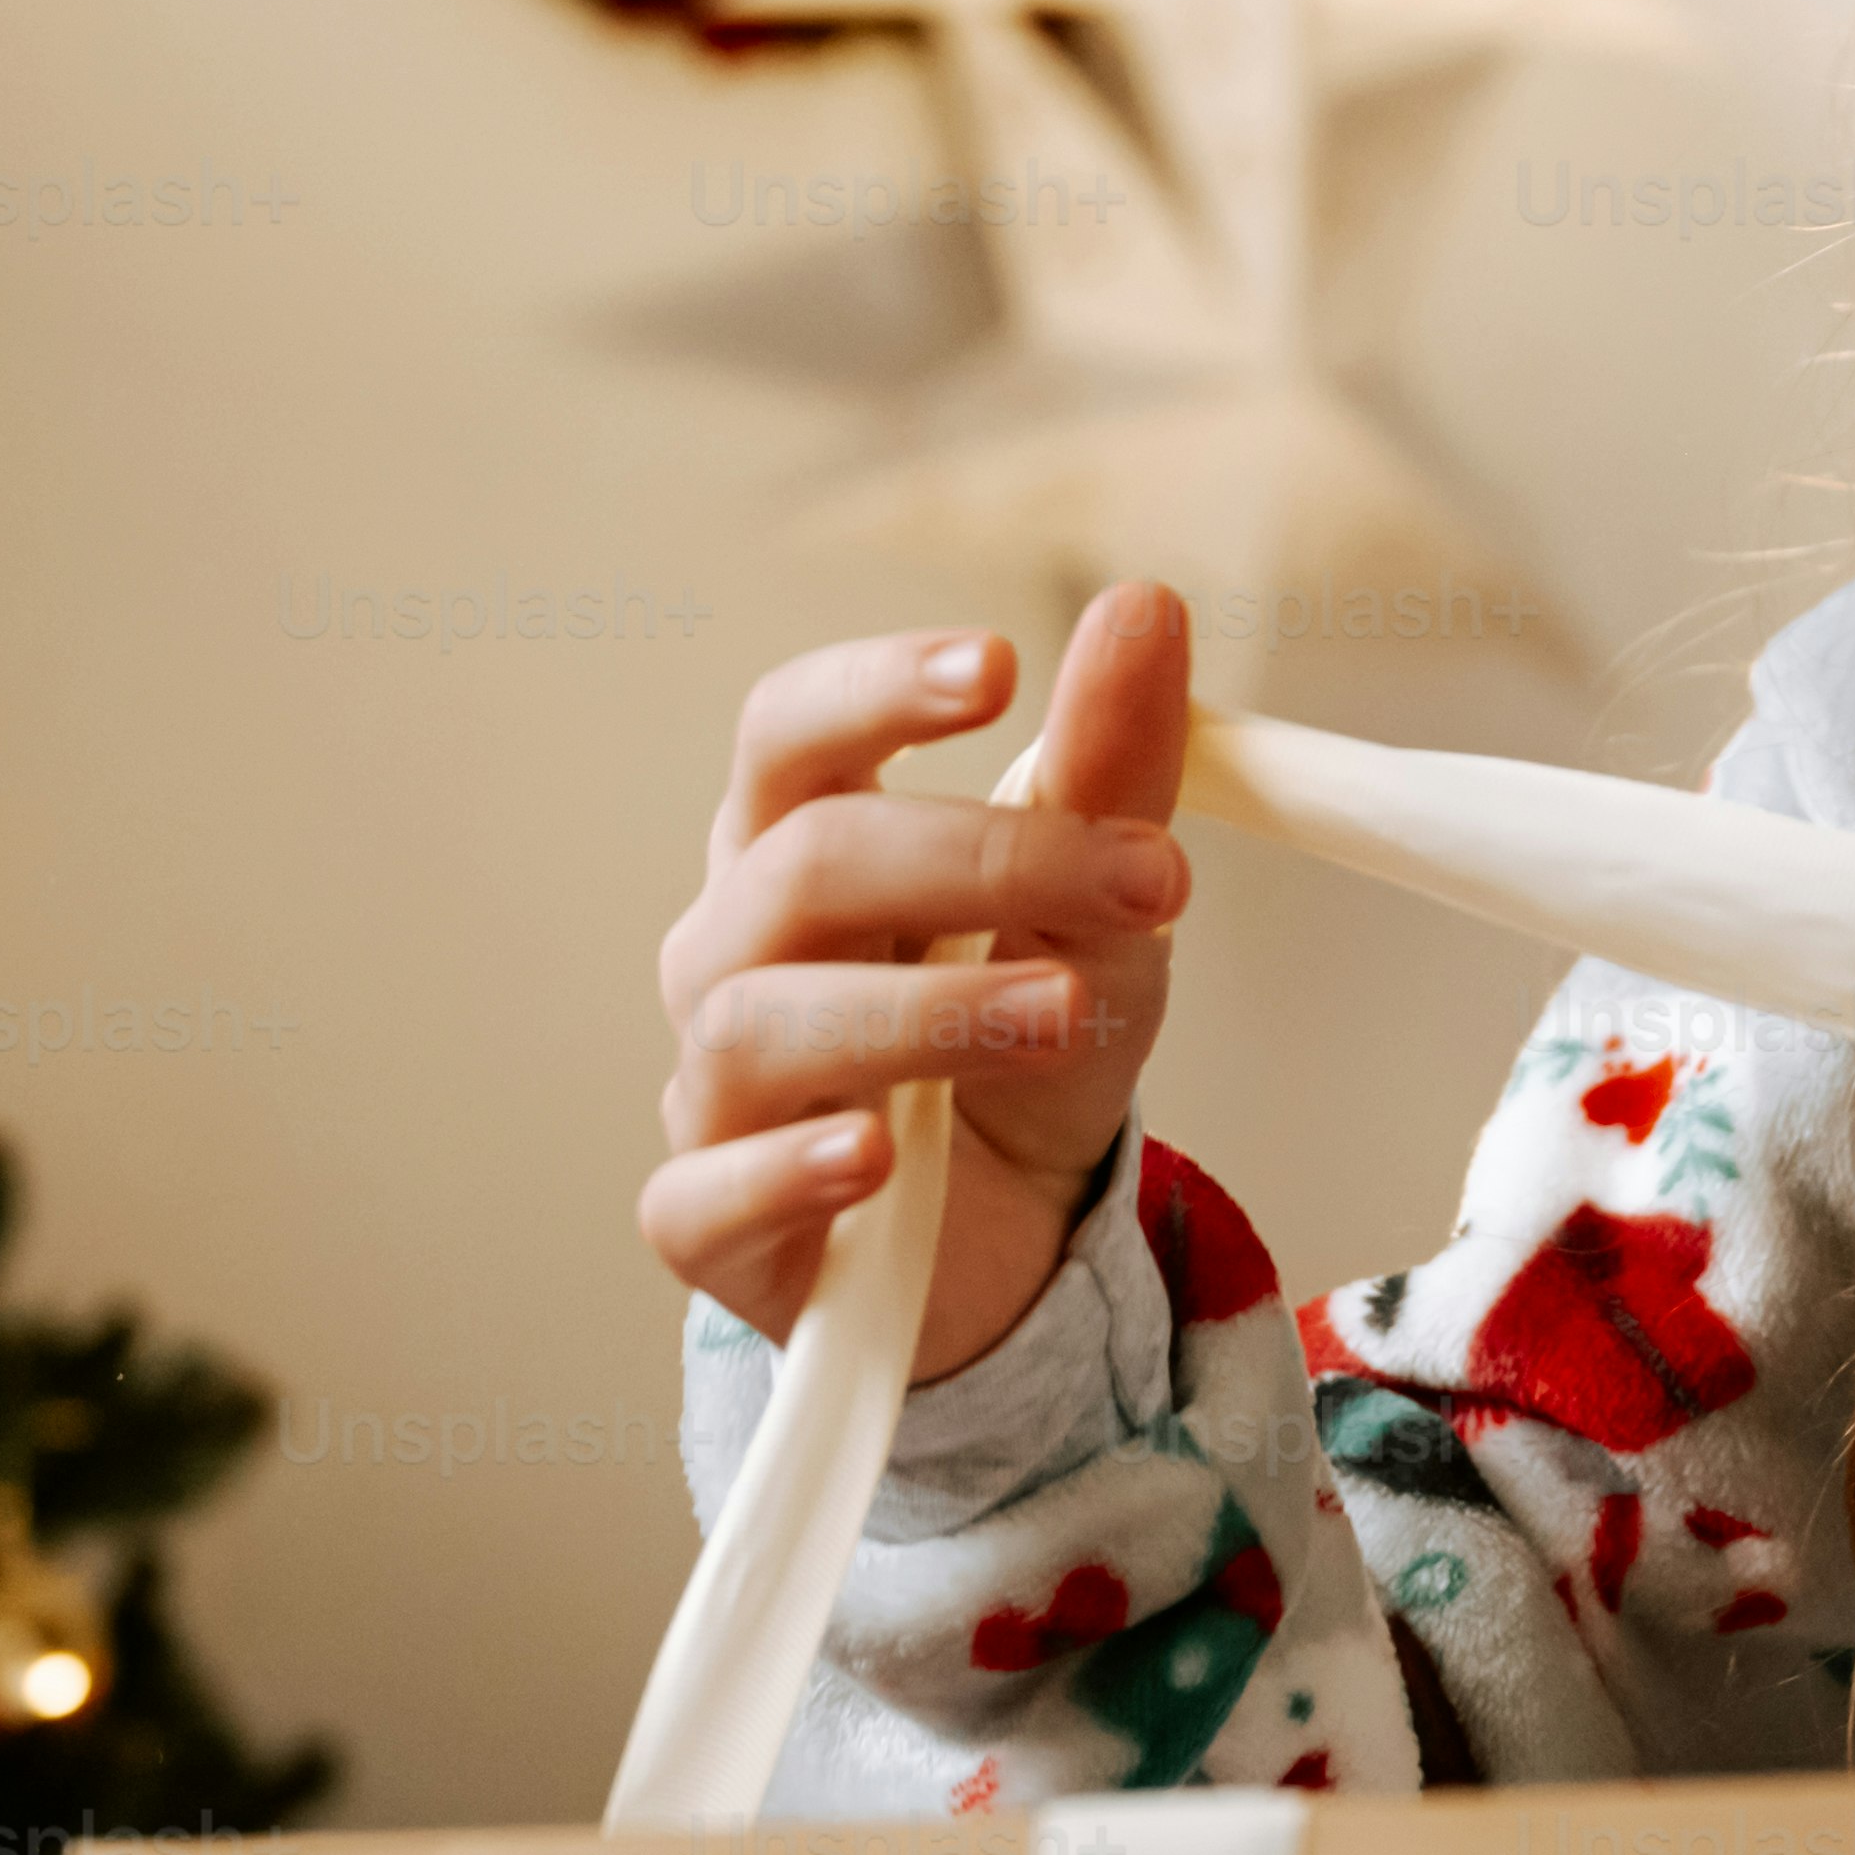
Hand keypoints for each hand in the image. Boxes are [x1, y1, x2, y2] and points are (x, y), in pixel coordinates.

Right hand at [637, 584, 1198, 1386]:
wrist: (1010, 1249)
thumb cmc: (1018, 1052)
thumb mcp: (1098, 916)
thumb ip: (1108, 772)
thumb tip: (1144, 605)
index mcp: (799, 848)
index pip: (790, 733)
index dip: (874, 691)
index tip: (997, 668)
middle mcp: (731, 954)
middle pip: (803, 865)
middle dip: (977, 858)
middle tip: (1146, 877)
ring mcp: (710, 1090)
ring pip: (760, 1023)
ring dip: (924, 1011)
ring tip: (1064, 1011)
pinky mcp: (707, 1224)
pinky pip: (708, 1194)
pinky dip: (789, 1173)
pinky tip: (873, 1162)